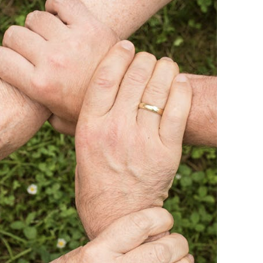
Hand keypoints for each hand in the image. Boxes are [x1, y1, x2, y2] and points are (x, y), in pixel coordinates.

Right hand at [0, 0, 118, 134]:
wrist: (132, 98)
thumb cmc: (93, 111)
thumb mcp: (62, 122)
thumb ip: (40, 115)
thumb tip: (22, 112)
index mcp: (40, 86)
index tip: (7, 62)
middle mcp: (52, 61)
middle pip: (13, 34)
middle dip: (18, 43)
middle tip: (32, 52)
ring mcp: (72, 41)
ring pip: (35, 18)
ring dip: (39, 27)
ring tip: (50, 39)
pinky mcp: (90, 25)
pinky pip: (61, 1)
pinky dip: (57, 6)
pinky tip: (61, 19)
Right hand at [20, 208, 192, 262]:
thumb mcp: (79, 252)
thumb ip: (111, 244)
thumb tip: (145, 231)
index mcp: (97, 251)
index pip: (139, 225)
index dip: (161, 217)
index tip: (165, 218)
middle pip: (160, 253)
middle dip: (179, 244)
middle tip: (180, 242)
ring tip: (185, 261)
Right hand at [74, 41, 191, 237]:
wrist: (119, 217)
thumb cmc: (97, 182)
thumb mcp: (81, 148)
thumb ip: (83, 120)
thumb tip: (84, 90)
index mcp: (89, 126)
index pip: (104, 76)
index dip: (118, 54)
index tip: (126, 45)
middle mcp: (115, 130)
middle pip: (134, 76)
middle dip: (144, 60)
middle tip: (148, 59)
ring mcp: (142, 140)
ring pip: (158, 87)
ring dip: (165, 69)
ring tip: (165, 67)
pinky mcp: (167, 151)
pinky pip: (179, 108)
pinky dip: (181, 89)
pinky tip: (179, 83)